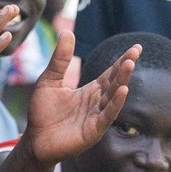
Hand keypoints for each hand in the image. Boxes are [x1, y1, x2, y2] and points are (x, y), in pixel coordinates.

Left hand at [22, 35, 138, 167]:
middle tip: (134, 53)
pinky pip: (107, 116)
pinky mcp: (93, 131)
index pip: (110, 73)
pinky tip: (123, 91)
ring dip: (122, 81)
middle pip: (115, 82)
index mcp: (90, 91)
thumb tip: (67, 31)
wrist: (34, 140)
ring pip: (113, 97)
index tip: (136, 47)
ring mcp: (97, 117)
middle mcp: (97, 103)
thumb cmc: (42, 112)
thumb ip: (60, 59)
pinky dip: (115, 104)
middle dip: (125, 68)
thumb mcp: (49, 80)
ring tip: (129, 65)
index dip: (122, 60)